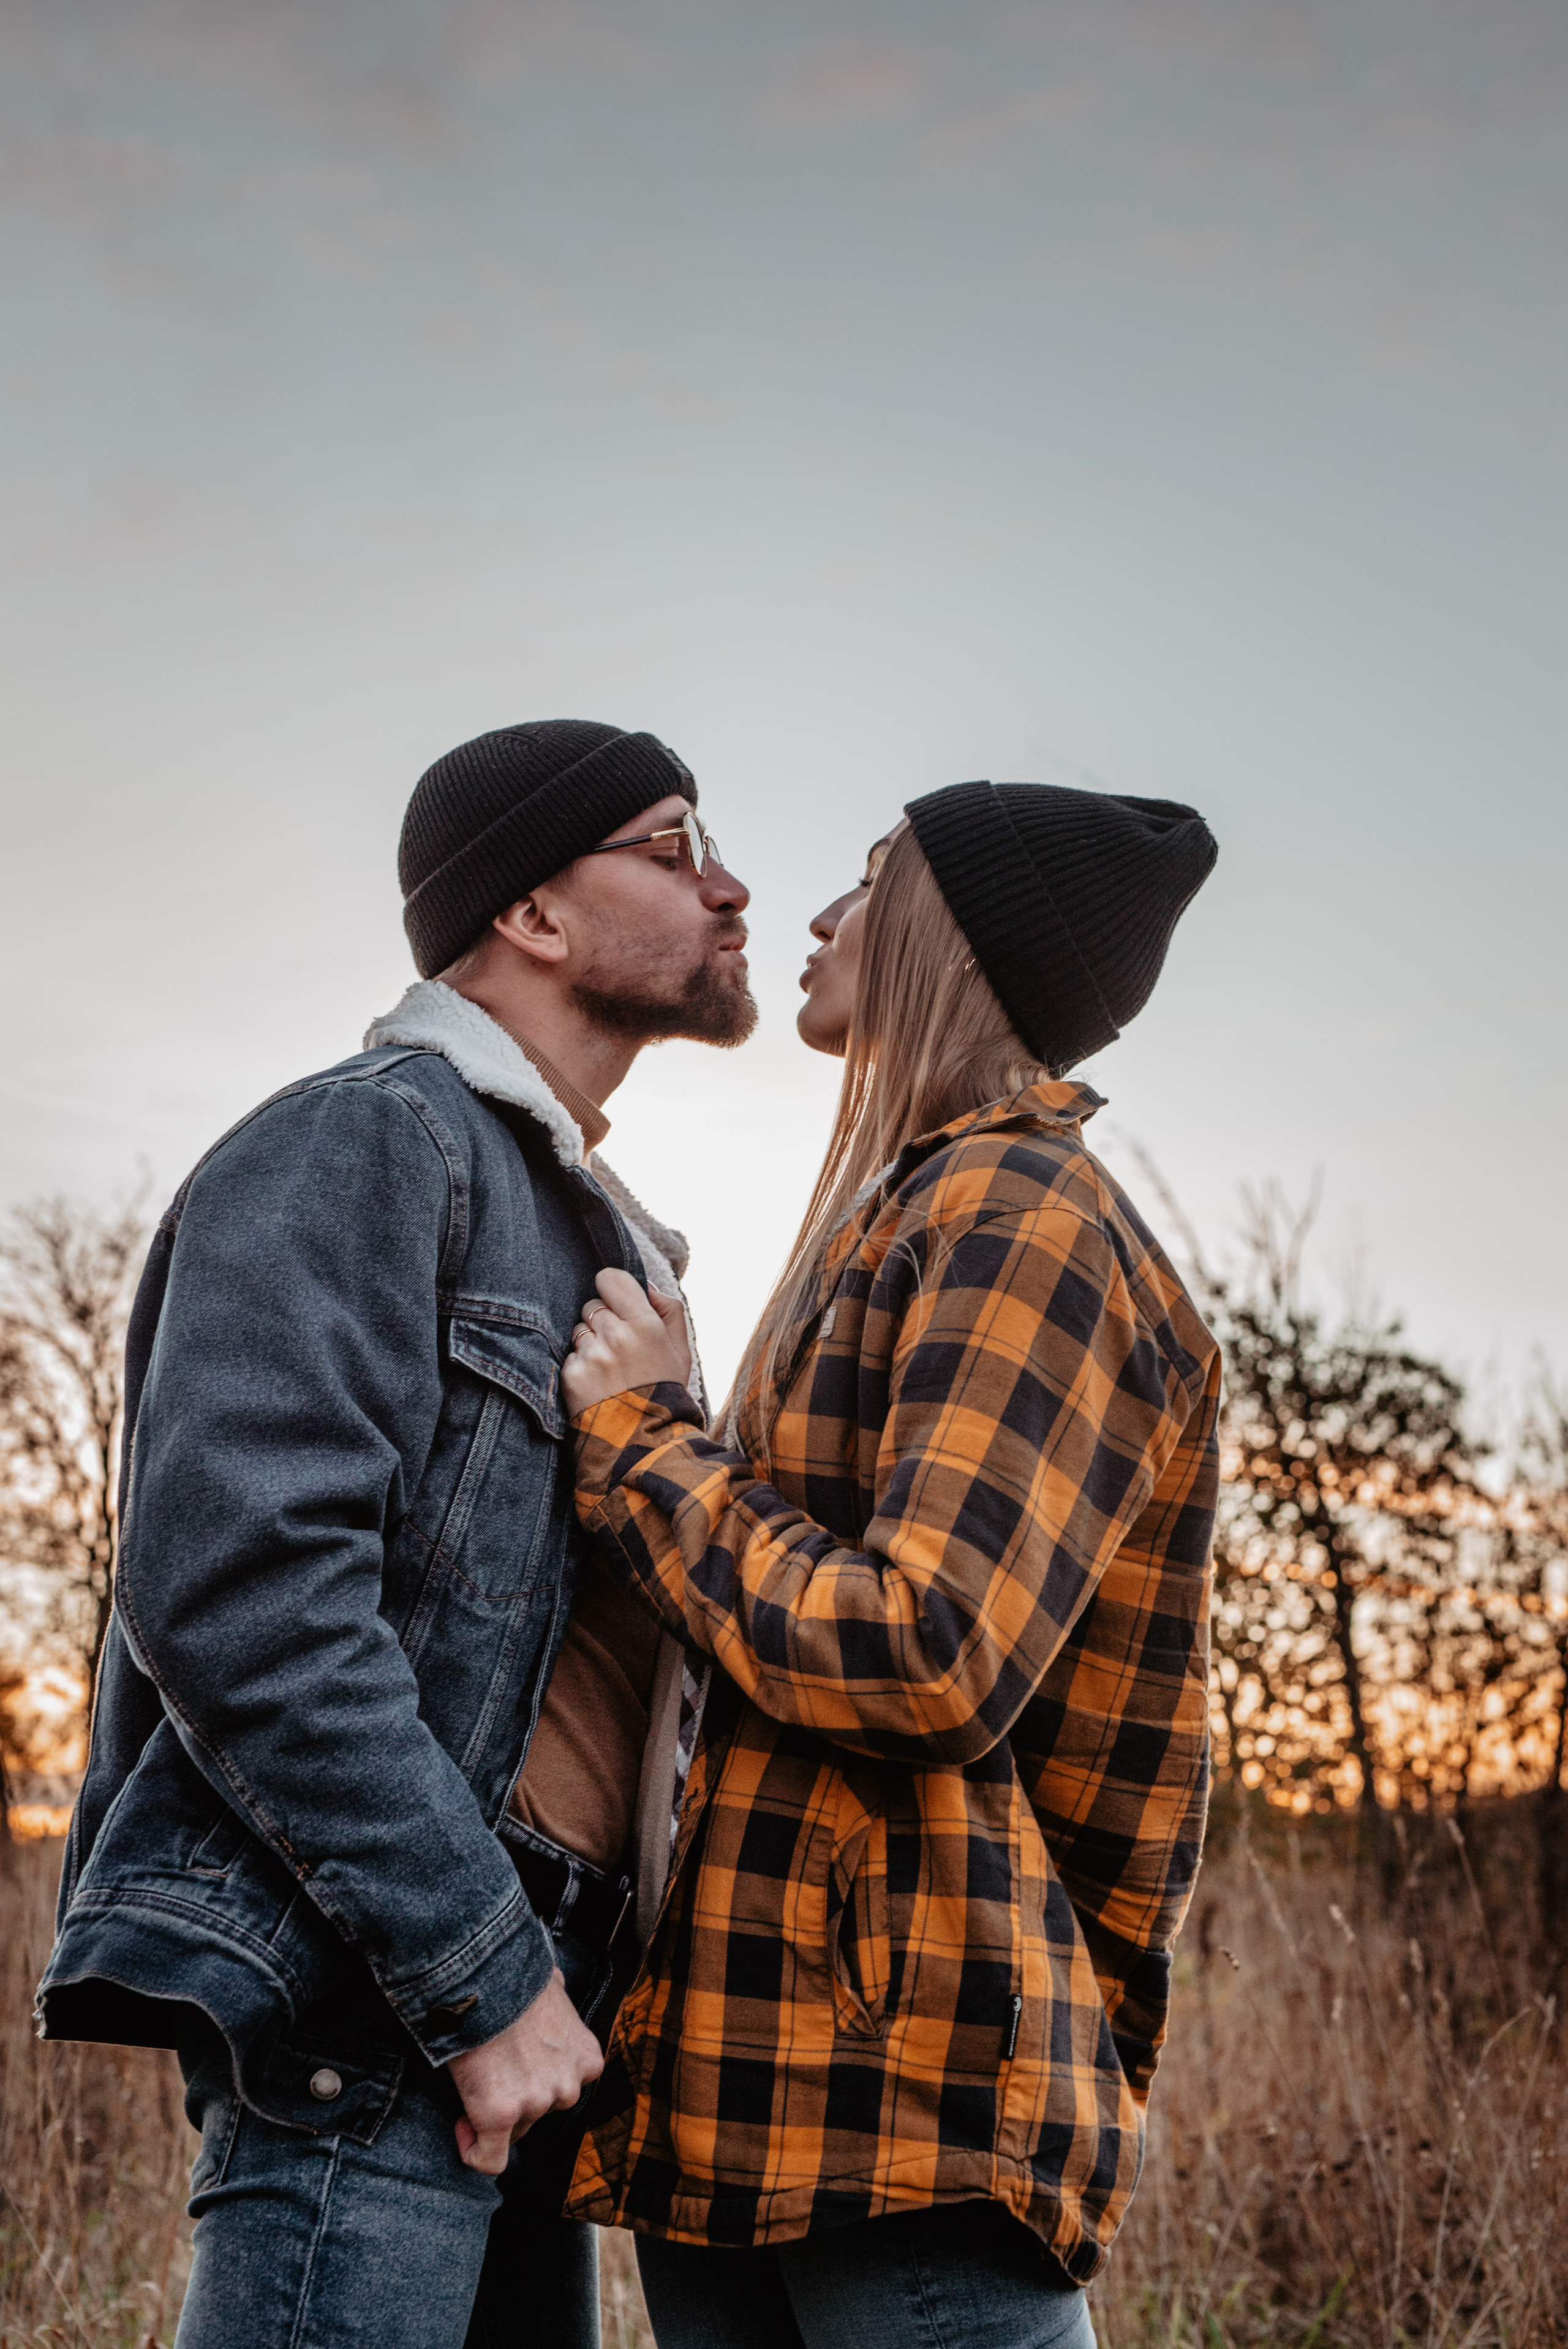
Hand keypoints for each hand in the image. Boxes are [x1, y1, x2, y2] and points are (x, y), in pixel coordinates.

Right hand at [447, 1969, 602, 2174]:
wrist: (485, 1974)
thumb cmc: (513, 1975)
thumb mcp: (554, 1986)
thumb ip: (560, 2002)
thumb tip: (554, 1987)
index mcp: (586, 2059)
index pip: (562, 2089)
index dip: (535, 2081)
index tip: (512, 2066)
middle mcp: (568, 2086)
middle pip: (538, 2113)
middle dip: (513, 2098)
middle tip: (489, 2069)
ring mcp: (537, 2103)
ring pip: (511, 2131)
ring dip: (492, 2114)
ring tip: (474, 2079)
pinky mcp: (501, 2116)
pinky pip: (489, 2160)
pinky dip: (473, 2152)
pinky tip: (462, 2128)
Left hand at [561, 1268, 692, 1416]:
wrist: (644, 1440)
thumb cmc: (665, 1390)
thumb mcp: (681, 1350)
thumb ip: (668, 1309)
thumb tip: (646, 1285)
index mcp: (645, 1323)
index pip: (610, 1279)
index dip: (612, 1287)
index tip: (616, 1301)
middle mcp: (615, 1335)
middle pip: (592, 1306)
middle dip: (603, 1321)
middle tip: (620, 1347)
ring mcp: (591, 1355)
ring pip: (579, 1330)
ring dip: (590, 1343)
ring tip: (610, 1368)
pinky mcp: (572, 1375)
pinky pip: (570, 1356)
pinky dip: (581, 1366)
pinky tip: (598, 1384)